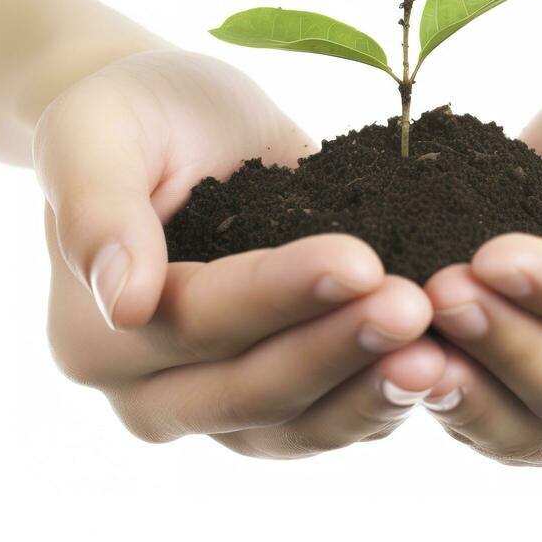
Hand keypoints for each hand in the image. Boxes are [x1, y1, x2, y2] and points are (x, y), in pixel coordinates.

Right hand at [35, 50, 442, 456]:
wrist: (176, 121)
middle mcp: (154, 390)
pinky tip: (446, 366)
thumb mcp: (95, 136)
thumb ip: (99, 211)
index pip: (198, 322)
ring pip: (299, 425)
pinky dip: (385, 397)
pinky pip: (333, 416)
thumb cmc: (133, 116)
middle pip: (252, 390)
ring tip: (443, 354)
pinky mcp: (281, 391)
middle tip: (416, 307)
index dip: (278, 295)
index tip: (358, 260)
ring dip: (372, 391)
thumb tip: (122, 303)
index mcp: (98, 335)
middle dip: (338, 348)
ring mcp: (221, 400)